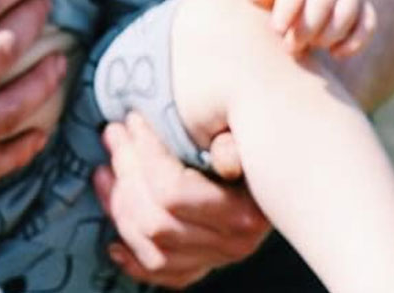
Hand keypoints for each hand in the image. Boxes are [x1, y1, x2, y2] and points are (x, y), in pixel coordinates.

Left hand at [95, 113, 268, 287]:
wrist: (289, 168)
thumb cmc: (260, 140)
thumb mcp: (251, 133)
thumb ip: (235, 145)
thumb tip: (224, 159)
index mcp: (244, 212)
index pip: (172, 192)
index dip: (144, 153)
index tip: (132, 119)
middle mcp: (232, 244)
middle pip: (155, 220)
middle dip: (126, 172)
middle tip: (112, 133)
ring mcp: (215, 259)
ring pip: (151, 248)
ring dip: (120, 208)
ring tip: (104, 170)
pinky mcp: (202, 265)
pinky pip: (162, 273)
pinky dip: (133, 259)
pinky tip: (112, 242)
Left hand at [244, 0, 375, 57]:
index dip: (287, 8)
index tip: (277, 30)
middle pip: (323, 0)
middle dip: (307, 26)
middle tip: (291, 46)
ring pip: (347, 13)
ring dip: (329, 34)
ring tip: (313, 46)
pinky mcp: (366, 10)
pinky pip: (367, 25)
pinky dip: (354, 42)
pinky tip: (336, 54)